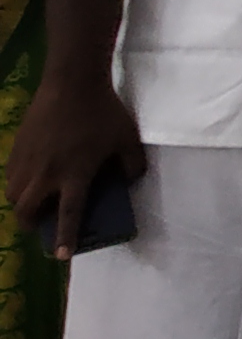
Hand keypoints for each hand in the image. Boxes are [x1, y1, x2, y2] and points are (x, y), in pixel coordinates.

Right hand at [2, 77, 146, 255]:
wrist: (72, 82)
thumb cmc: (104, 112)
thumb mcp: (128, 140)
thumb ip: (133, 165)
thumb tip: (130, 181)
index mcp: (75, 175)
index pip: (68, 215)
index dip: (65, 237)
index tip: (62, 255)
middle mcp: (46, 173)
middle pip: (27, 211)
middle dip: (31, 225)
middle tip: (41, 226)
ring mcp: (28, 160)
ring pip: (13, 195)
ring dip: (22, 205)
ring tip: (34, 203)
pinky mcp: (17, 147)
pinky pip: (10, 176)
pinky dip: (16, 184)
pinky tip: (29, 179)